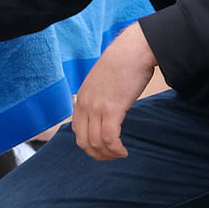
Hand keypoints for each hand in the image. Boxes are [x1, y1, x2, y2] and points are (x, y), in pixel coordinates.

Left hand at [71, 23, 157, 160]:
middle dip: (97, 154)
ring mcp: (96, 108)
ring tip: (120, 154)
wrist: (132, 51)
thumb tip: (106, 108)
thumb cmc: (122, 63)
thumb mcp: (102, 82)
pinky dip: (116, 149)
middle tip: (111, 156)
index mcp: (81, 98)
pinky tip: (124, 151)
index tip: (102, 148)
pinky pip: (110, 138)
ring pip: (96, 143)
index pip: (76, 130)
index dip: (88, 144)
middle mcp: (84, 105)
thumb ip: (98, 96)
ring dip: (108, 154)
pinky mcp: (112, 109)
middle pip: (83, 141)